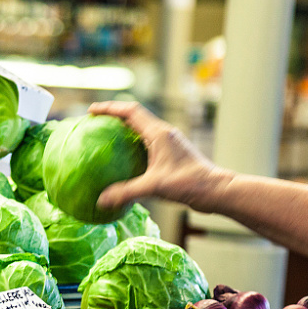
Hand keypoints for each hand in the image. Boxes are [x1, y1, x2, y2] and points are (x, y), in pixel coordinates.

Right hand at [88, 101, 228, 211]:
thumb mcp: (155, 187)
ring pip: (142, 129)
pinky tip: (124, 162)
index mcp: (159, 133)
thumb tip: (102, 200)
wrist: (216, 190)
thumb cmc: (189, 184)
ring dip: (124, 130)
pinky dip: (132, 146)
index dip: (109, 108)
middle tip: (95, 123)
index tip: (91, 111)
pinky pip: (147, 143)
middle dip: (114, 116)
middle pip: (135, 116)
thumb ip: (127, 192)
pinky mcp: (172, 154)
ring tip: (105, 139)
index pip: (130, 111)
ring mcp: (169, 143)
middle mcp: (164, 133)